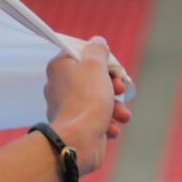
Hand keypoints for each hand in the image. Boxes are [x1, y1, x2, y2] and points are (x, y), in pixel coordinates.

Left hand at [44, 36, 131, 173]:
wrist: (78, 140)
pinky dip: (108, 123)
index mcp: (60, 67)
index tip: (114, 70)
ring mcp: (68, 106)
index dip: (103, 62)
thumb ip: (97, 51)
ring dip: (116, 108)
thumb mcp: (95, 66)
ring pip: (100, 101)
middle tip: (119, 91)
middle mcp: (60, 85)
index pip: (83, 55)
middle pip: (94, 78)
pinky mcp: (77, 125)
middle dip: (113, 86)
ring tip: (122, 115)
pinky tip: (110, 129)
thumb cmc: (86, 100)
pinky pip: (97, 120)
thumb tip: (97, 42)